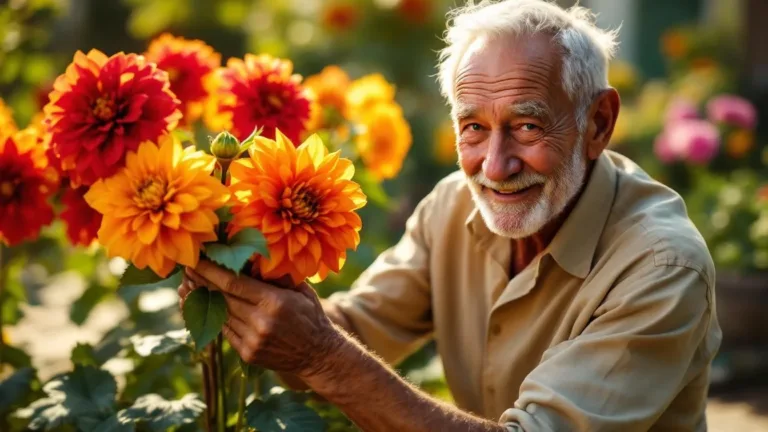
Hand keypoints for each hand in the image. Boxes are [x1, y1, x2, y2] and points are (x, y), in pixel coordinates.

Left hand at [178, 260, 345, 378]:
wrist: (317, 354)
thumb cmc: (310, 315)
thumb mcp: (301, 289)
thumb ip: (277, 275)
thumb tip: (252, 256)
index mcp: (275, 302)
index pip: (233, 283)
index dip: (210, 271)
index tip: (196, 259)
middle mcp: (261, 322)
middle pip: (222, 298)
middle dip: (201, 282)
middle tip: (186, 268)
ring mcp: (253, 340)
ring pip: (221, 315)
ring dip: (202, 301)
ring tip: (187, 286)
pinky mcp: (248, 353)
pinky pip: (226, 331)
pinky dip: (214, 317)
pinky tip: (204, 307)